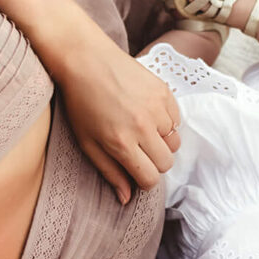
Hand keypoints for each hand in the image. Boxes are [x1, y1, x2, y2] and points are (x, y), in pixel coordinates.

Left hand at [51, 35, 180, 203]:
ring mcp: (156, 108)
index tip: (136, 171)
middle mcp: (143, 127)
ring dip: (161, 141)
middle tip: (138, 150)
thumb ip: (109, 172)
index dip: (144, 180)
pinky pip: (176, 119)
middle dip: (154, 162)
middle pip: (166, 163)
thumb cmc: (81, 102)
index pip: (150, 178)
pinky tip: (147, 113)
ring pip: (174, 142)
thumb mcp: (87, 142)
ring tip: (142, 129)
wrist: (86, 59)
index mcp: (122, 143)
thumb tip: (126, 199)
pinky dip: (166, 121)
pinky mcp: (164, 91)